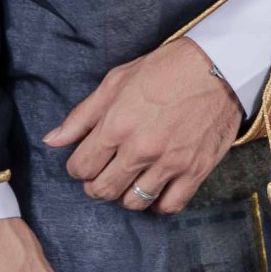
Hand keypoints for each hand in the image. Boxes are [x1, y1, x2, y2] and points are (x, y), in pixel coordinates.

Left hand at [44, 38, 243, 215]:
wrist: (218, 66)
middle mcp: (141, 149)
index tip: (86, 161)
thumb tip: (52, 140)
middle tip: (104, 173)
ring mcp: (169, 163)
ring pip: (133, 202)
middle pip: (103, 190)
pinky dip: (159, 203)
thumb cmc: (165, 69)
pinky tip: (156, 187)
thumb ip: (82, 115)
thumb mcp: (116, 81)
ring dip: (126, 195)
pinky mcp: (195, 170)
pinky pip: (170, 205)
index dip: (78, 167)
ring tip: (130, 180)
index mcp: (117, 125)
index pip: (81, 167)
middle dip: (97, 185)